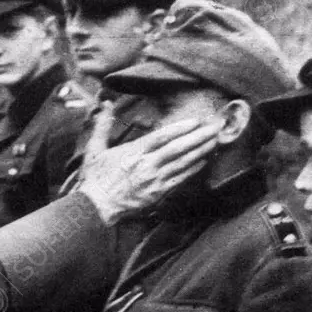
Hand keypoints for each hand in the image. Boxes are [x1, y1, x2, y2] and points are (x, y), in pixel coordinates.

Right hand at [79, 108, 219, 223]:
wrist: (96, 207)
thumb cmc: (95, 178)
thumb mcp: (95, 149)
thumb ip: (103, 125)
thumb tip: (106, 105)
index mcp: (132, 152)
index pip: (161, 137)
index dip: (180, 128)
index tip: (196, 121)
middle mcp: (146, 165)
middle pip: (177, 148)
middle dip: (199, 136)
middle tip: (216, 127)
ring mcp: (153, 180)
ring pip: (182, 163)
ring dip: (201, 151)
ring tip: (215, 141)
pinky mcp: (157, 194)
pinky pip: (179, 180)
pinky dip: (192, 170)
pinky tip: (204, 161)